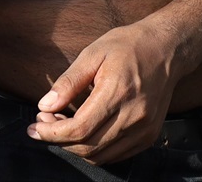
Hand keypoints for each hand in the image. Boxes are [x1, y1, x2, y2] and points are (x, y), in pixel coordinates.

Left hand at [31, 20, 179, 162]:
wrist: (166, 49)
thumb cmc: (128, 46)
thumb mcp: (93, 53)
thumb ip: (68, 82)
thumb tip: (45, 106)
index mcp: (118, 93)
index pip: (79, 129)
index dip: (51, 132)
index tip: (34, 126)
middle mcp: (134, 116)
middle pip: (87, 147)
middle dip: (58, 140)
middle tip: (44, 121)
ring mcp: (144, 130)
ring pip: (100, 156)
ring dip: (74, 147)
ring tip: (61, 125)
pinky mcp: (149, 136)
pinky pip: (115, 155)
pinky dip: (94, 149)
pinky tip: (83, 131)